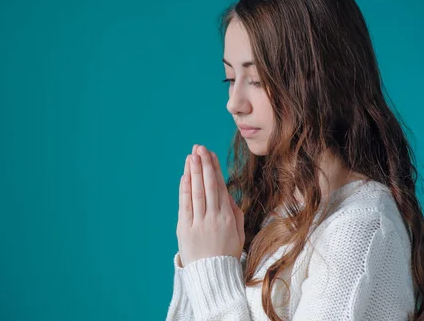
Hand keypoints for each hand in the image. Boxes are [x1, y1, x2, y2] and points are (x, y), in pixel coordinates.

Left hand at [176, 144, 244, 266]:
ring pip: (196, 192)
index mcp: (228, 217)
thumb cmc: (226, 253)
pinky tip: (185, 176)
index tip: (211, 154)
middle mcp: (213, 217)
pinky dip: (185, 189)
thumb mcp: (238, 232)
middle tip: (200, 148)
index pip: (220, 187)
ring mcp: (198, 223)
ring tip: (191, 156)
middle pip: (208, 185)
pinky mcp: (185, 229)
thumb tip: (227, 193)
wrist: (213, 275)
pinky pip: (185, 205)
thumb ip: (234, 211)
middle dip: (203, 164)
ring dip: (194, 172)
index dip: (215, 169)